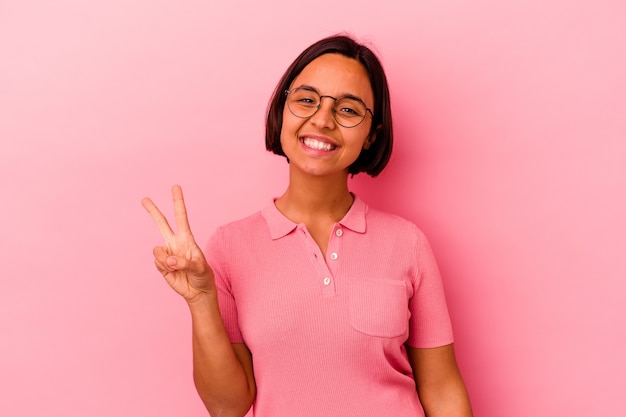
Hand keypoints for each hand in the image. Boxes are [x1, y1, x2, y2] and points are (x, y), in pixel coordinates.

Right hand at [142, 185, 214, 301]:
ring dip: (166, 261)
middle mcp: (174, 243)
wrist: (197, 291)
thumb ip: (184, 262)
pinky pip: (157, 263)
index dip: (178, 202)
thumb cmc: (202, 276)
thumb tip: (168, 259)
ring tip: (177, 268)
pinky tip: (173, 272)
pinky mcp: (161, 265)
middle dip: (153, 211)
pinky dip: (165, 268)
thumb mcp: (199, 268)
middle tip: (144, 198)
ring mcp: (166, 253)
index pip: (181, 217)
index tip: (175, 187)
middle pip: (161, 224)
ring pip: (157, 251)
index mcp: (186, 238)